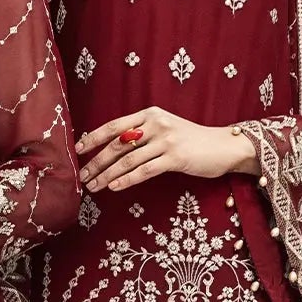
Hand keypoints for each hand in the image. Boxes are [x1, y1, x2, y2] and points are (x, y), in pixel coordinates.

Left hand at [78, 106, 258, 193]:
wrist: (223, 146)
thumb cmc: (191, 142)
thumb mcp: (165, 130)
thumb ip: (142, 134)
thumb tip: (112, 150)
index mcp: (149, 114)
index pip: (114, 126)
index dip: (93, 138)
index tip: (77, 150)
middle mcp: (156, 123)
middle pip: (117, 144)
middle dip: (96, 162)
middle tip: (82, 176)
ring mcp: (166, 140)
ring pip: (128, 160)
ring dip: (107, 175)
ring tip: (94, 186)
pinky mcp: (175, 157)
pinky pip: (144, 170)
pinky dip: (127, 180)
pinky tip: (114, 188)